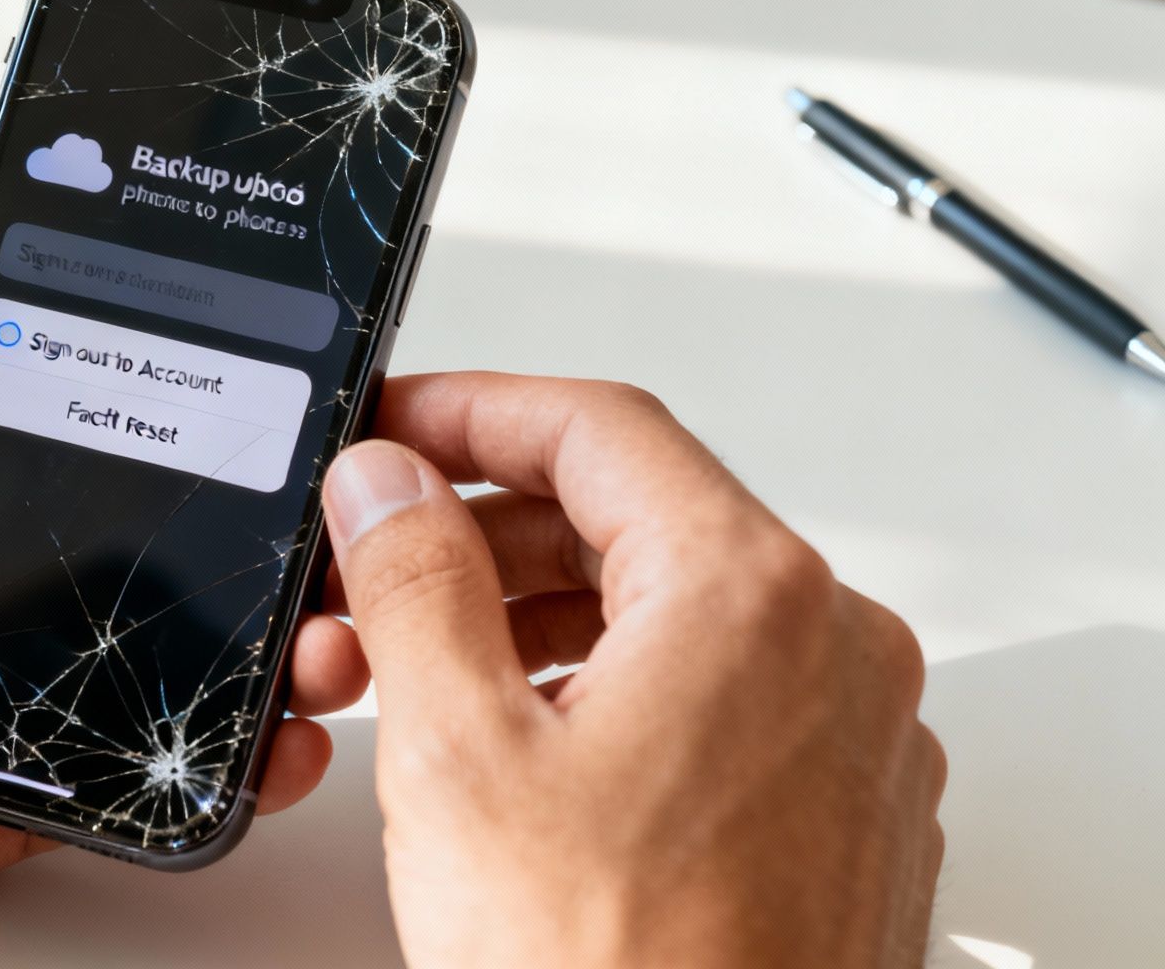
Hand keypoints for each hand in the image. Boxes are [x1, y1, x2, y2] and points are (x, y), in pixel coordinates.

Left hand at [0, 217, 367, 967]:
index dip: (80, 356)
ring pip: (108, 641)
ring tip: (308, 601)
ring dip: (213, 624)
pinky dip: (185, 760)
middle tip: (291, 474)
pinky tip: (256, 733)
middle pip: (69, 513)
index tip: (190, 328)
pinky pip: (97, 771)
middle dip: (185, 495)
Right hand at [320, 374, 944, 968]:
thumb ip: (414, 581)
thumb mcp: (459, 752)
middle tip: (375, 565)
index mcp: (750, 598)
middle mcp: (833, 649)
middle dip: (486, 537)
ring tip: (419, 672)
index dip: (471, 411)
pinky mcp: (842, 814)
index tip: (394, 427)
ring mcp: (851, 737)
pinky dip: (611, 691)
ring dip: (537, 620)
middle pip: (637, 520)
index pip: (598, 431)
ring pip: (674, 615)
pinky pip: (718, 698)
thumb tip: (388, 484)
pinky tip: (523, 746)